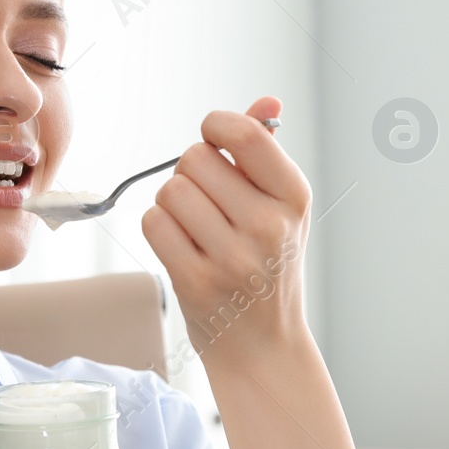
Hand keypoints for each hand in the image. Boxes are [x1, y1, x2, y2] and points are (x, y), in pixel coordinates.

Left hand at [141, 95, 312, 362]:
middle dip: (191, 172)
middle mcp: (268, 226)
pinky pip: (154, 223)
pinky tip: (183, 248)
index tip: (214, 141)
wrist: (264, 347)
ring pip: (170, 190)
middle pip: (195, 158)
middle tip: (208, 203)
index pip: (246, 134)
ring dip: (173, 204)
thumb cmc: (268, 268)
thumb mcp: (282, 211)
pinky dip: (160, 229)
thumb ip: (268, 153)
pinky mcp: (196, 281)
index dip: (216, 126)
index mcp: (294, 197)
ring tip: (197, 230)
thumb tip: (266, 102)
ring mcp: (232, 257)